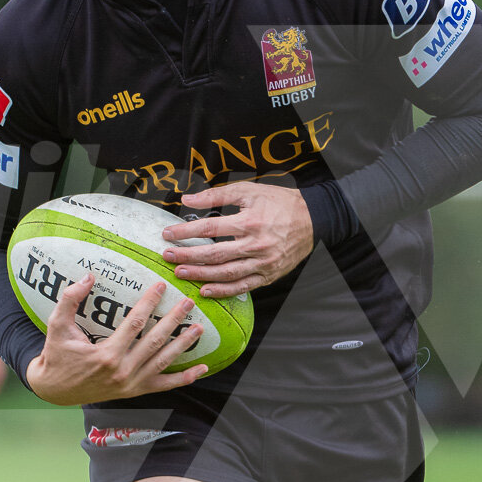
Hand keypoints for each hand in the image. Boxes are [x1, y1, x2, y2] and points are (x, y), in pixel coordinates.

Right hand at [25, 276, 208, 406]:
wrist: (54, 390)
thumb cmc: (57, 355)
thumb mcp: (57, 326)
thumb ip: (70, 300)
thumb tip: (88, 277)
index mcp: (106, 355)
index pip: (135, 324)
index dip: (150, 303)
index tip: (161, 286)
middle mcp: (123, 371)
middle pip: (155, 341)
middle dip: (174, 320)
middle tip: (188, 302)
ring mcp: (131, 384)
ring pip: (164, 362)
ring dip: (183, 345)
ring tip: (199, 328)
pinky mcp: (134, 392)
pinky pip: (164, 385)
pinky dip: (184, 378)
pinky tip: (202, 369)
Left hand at [159, 182, 313, 297]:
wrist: (313, 218)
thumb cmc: (279, 202)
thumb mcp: (249, 190)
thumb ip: (216, 195)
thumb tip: (187, 199)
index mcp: (249, 221)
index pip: (210, 228)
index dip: (186, 232)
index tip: (168, 234)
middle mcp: (255, 245)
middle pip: (214, 254)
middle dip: (187, 256)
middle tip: (167, 256)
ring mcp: (263, 263)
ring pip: (226, 273)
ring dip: (200, 275)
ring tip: (180, 273)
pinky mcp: (269, 275)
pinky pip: (243, 287)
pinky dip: (223, 291)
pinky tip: (206, 290)